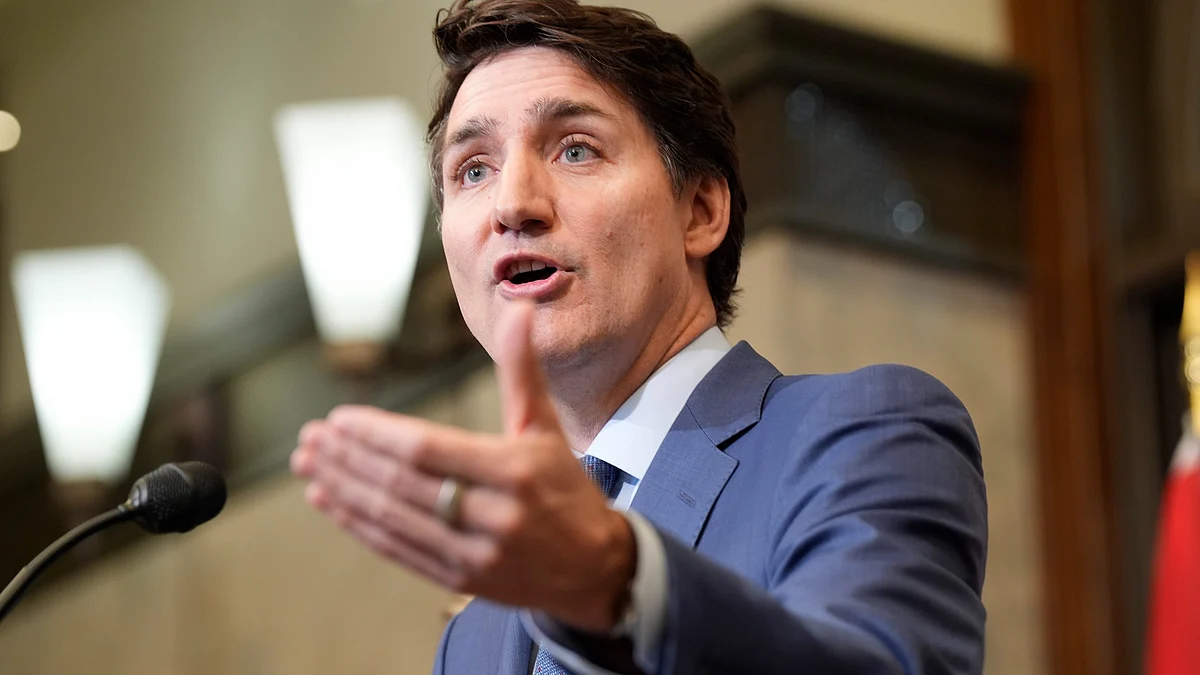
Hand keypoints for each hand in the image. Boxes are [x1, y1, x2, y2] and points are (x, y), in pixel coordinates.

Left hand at [290, 301, 635, 631]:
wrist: (596, 567)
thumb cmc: (565, 488)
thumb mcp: (546, 428)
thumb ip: (522, 371)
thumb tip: (519, 308)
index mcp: (513, 471)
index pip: (428, 449)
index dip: (377, 434)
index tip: (339, 418)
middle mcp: (493, 515)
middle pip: (401, 483)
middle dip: (348, 459)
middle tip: (309, 438)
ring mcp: (474, 553)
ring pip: (391, 517)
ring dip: (342, 489)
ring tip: (308, 465)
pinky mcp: (460, 579)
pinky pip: (396, 549)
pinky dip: (357, 524)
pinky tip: (328, 501)